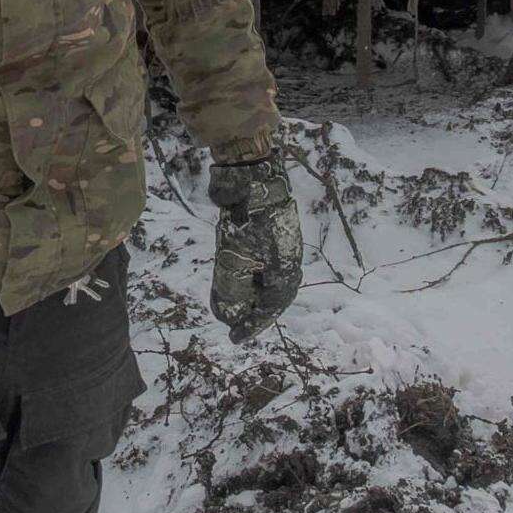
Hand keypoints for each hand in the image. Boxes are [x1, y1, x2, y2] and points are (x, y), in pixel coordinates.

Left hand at [207, 156, 301, 344]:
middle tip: (234, 323)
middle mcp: (286, 260)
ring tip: (231, 302)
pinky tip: (237, 275)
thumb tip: (225, 312)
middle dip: (252, 310)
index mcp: (286, 269)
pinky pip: (262, 262)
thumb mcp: (235, 256)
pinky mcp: (270, 233)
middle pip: (272, 295)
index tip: (235, 338)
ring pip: (267, 279)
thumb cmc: (248, 217)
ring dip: (250, 292)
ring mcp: (280, 245)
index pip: (271, 307)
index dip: (252, 325)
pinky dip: (250, 273)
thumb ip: (231, 285)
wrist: (252, 175)